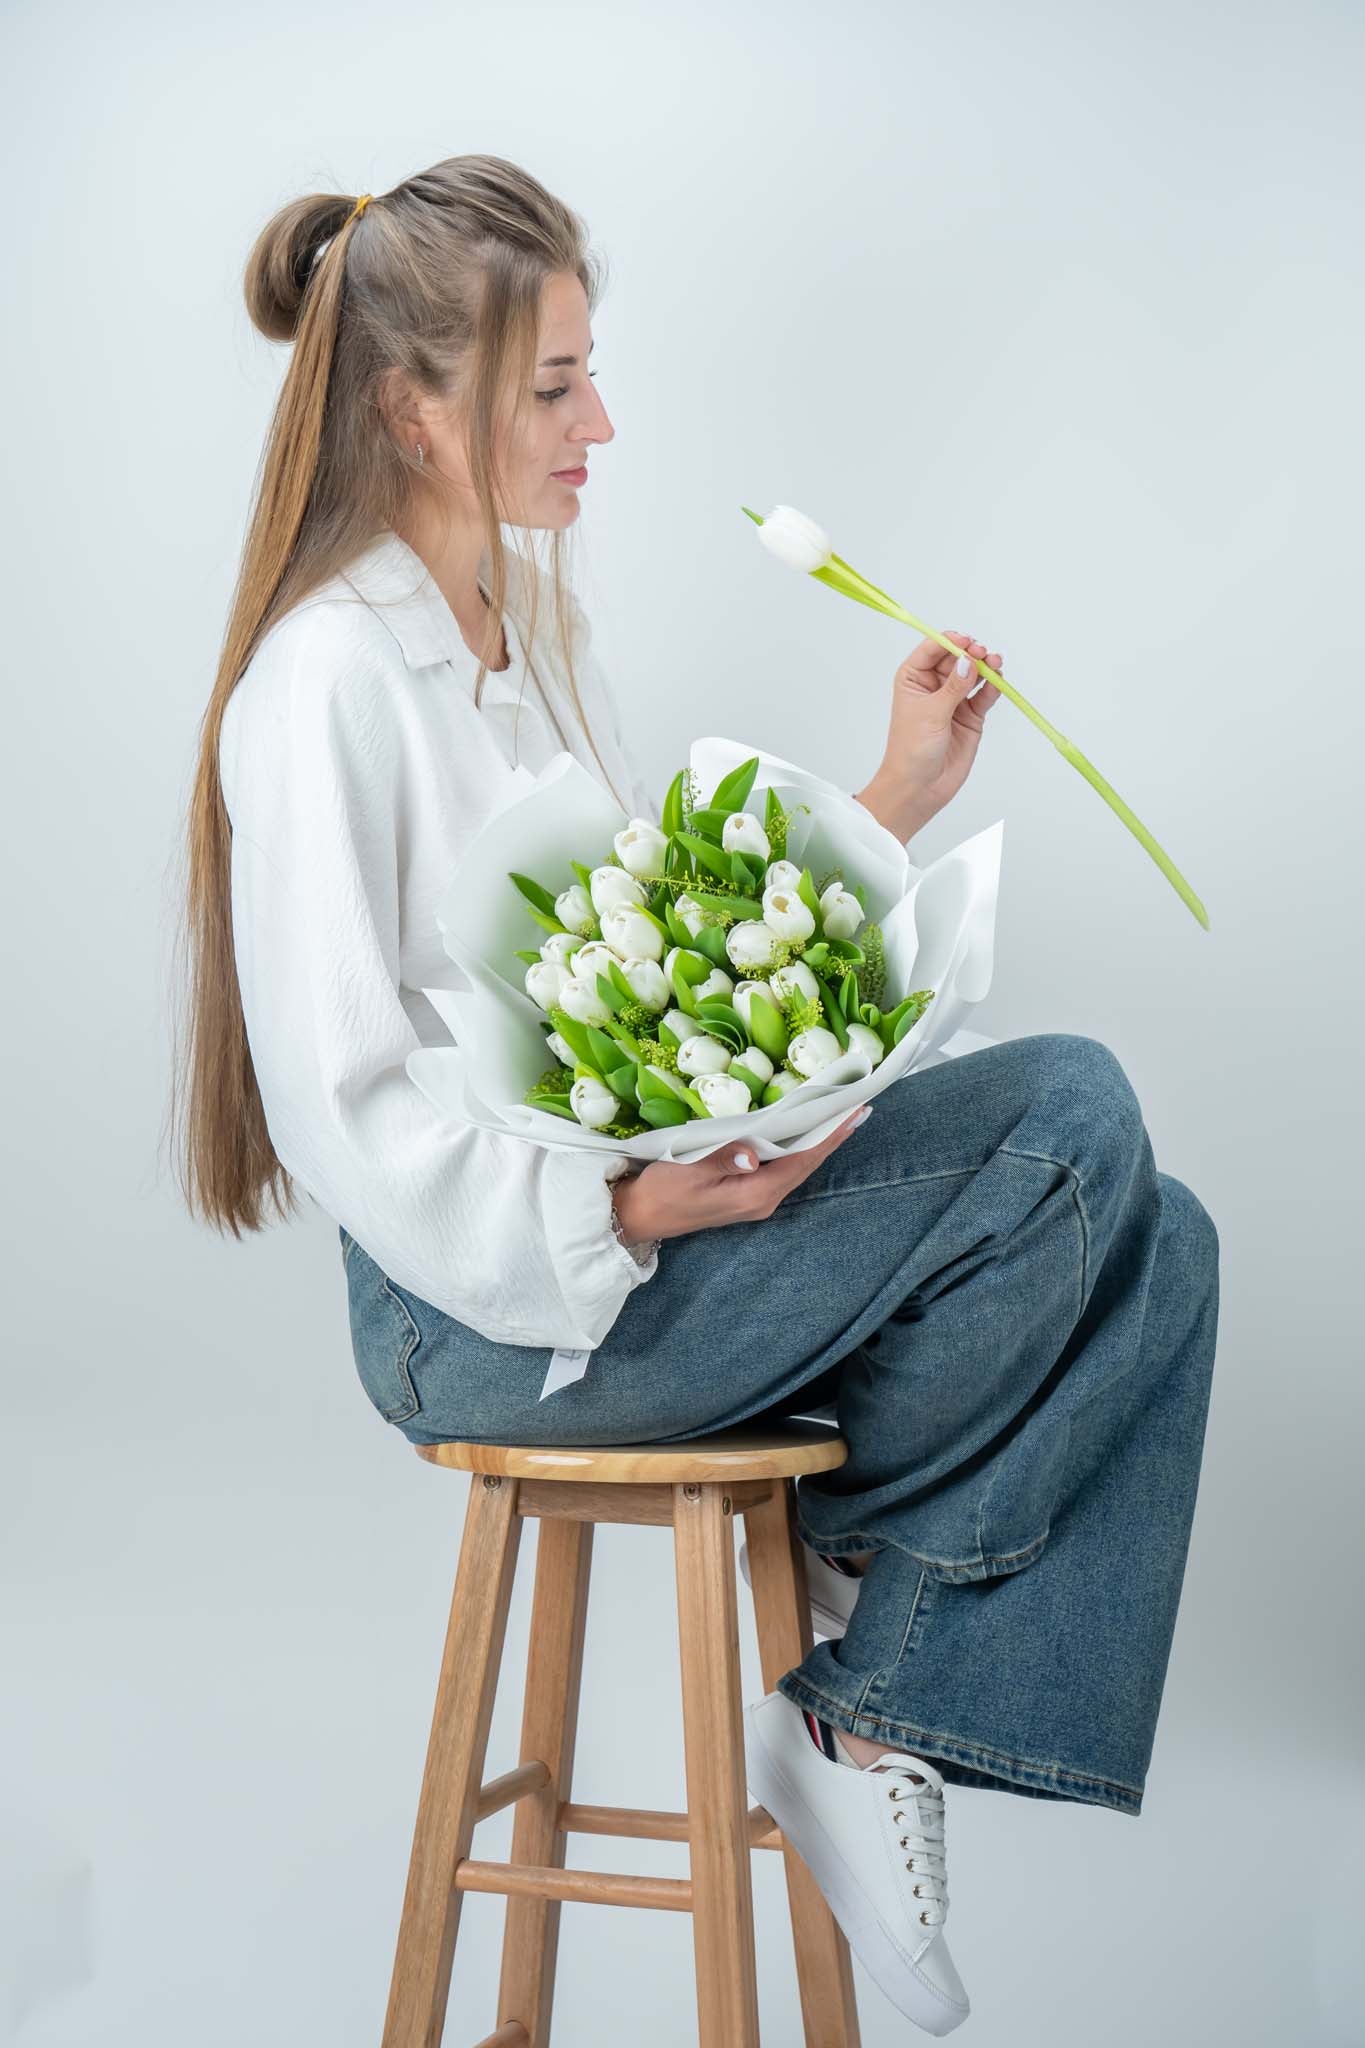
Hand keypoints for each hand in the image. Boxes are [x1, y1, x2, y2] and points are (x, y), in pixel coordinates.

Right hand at [610, 1103, 871, 1243]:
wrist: (638, 1216)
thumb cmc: (660, 1191)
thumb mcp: (686, 1170)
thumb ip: (721, 1159)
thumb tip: (753, 1155)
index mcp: (754, 1194)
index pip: (802, 1159)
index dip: (829, 1135)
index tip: (854, 1112)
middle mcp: (763, 1200)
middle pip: (807, 1163)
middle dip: (833, 1136)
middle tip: (860, 1106)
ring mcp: (756, 1199)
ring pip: (797, 1166)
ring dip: (819, 1141)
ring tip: (842, 1115)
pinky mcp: (747, 1194)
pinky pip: (783, 1168)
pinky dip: (799, 1147)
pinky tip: (806, 1132)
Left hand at [871, 630, 1004, 832]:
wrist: (919, 786)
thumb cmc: (912, 750)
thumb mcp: (930, 713)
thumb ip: (953, 687)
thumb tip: (969, 661)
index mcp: (913, 678)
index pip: (932, 650)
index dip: (949, 642)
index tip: (965, 642)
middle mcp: (934, 686)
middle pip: (957, 658)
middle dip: (971, 653)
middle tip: (982, 654)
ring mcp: (954, 700)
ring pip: (973, 675)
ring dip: (985, 667)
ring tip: (995, 663)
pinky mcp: (970, 716)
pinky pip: (984, 695)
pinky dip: (993, 687)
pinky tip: (998, 682)